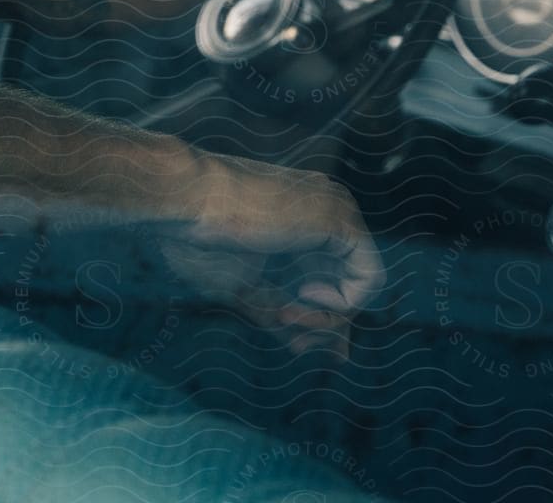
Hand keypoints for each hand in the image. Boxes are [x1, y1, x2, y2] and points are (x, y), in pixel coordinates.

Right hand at [165, 152, 383, 354]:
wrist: (184, 202)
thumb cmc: (199, 238)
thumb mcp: (244, 288)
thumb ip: (282, 314)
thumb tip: (316, 349)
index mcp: (302, 223)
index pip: (334, 279)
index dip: (320, 322)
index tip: (295, 345)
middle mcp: (326, 213)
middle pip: (350, 285)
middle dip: (325, 326)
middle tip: (296, 345)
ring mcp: (336, 212)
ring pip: (359, 284)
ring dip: (326, 317)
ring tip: (285, 315)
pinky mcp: (340, 221)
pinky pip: (368, 276)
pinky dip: (343, 302)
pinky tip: (305, 295)